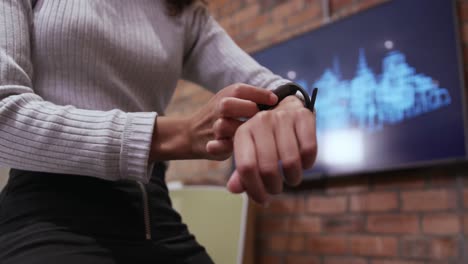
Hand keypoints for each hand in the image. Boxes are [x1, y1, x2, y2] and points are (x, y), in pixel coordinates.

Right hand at [149, 83, 276, 160]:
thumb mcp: (234, 101)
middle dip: (245, 109)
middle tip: (260, 117)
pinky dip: (226, 148)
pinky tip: (242, 148)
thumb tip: (283, 99)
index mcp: (225, 96)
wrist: (191, 134)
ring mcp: (213, 128)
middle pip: (226, 105)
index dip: (259, 94)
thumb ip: (253, 100)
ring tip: (254, 134)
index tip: (275, 101)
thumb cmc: (223, 117)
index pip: (240, 90)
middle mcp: (217, 110)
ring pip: (222, 126)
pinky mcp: (212, 146)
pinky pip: (216, 147)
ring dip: (239, 130)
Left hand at [226, 95, 316, 203]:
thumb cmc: (264, 138)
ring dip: (293, 178)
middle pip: (268, 168)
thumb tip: (233, 189)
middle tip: (277, 189)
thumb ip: (242, 173)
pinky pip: (309, 150)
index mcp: (243, 132)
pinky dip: (308, 164)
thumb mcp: (250, 151)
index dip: (255, 190)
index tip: (263, 200)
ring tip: (291, 179)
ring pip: (291, 162)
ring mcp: (282, 117)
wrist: (285, 108)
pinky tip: (304, 164)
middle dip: (274, 187)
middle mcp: (260, 121)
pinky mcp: (303, 116)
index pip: (246, 167)